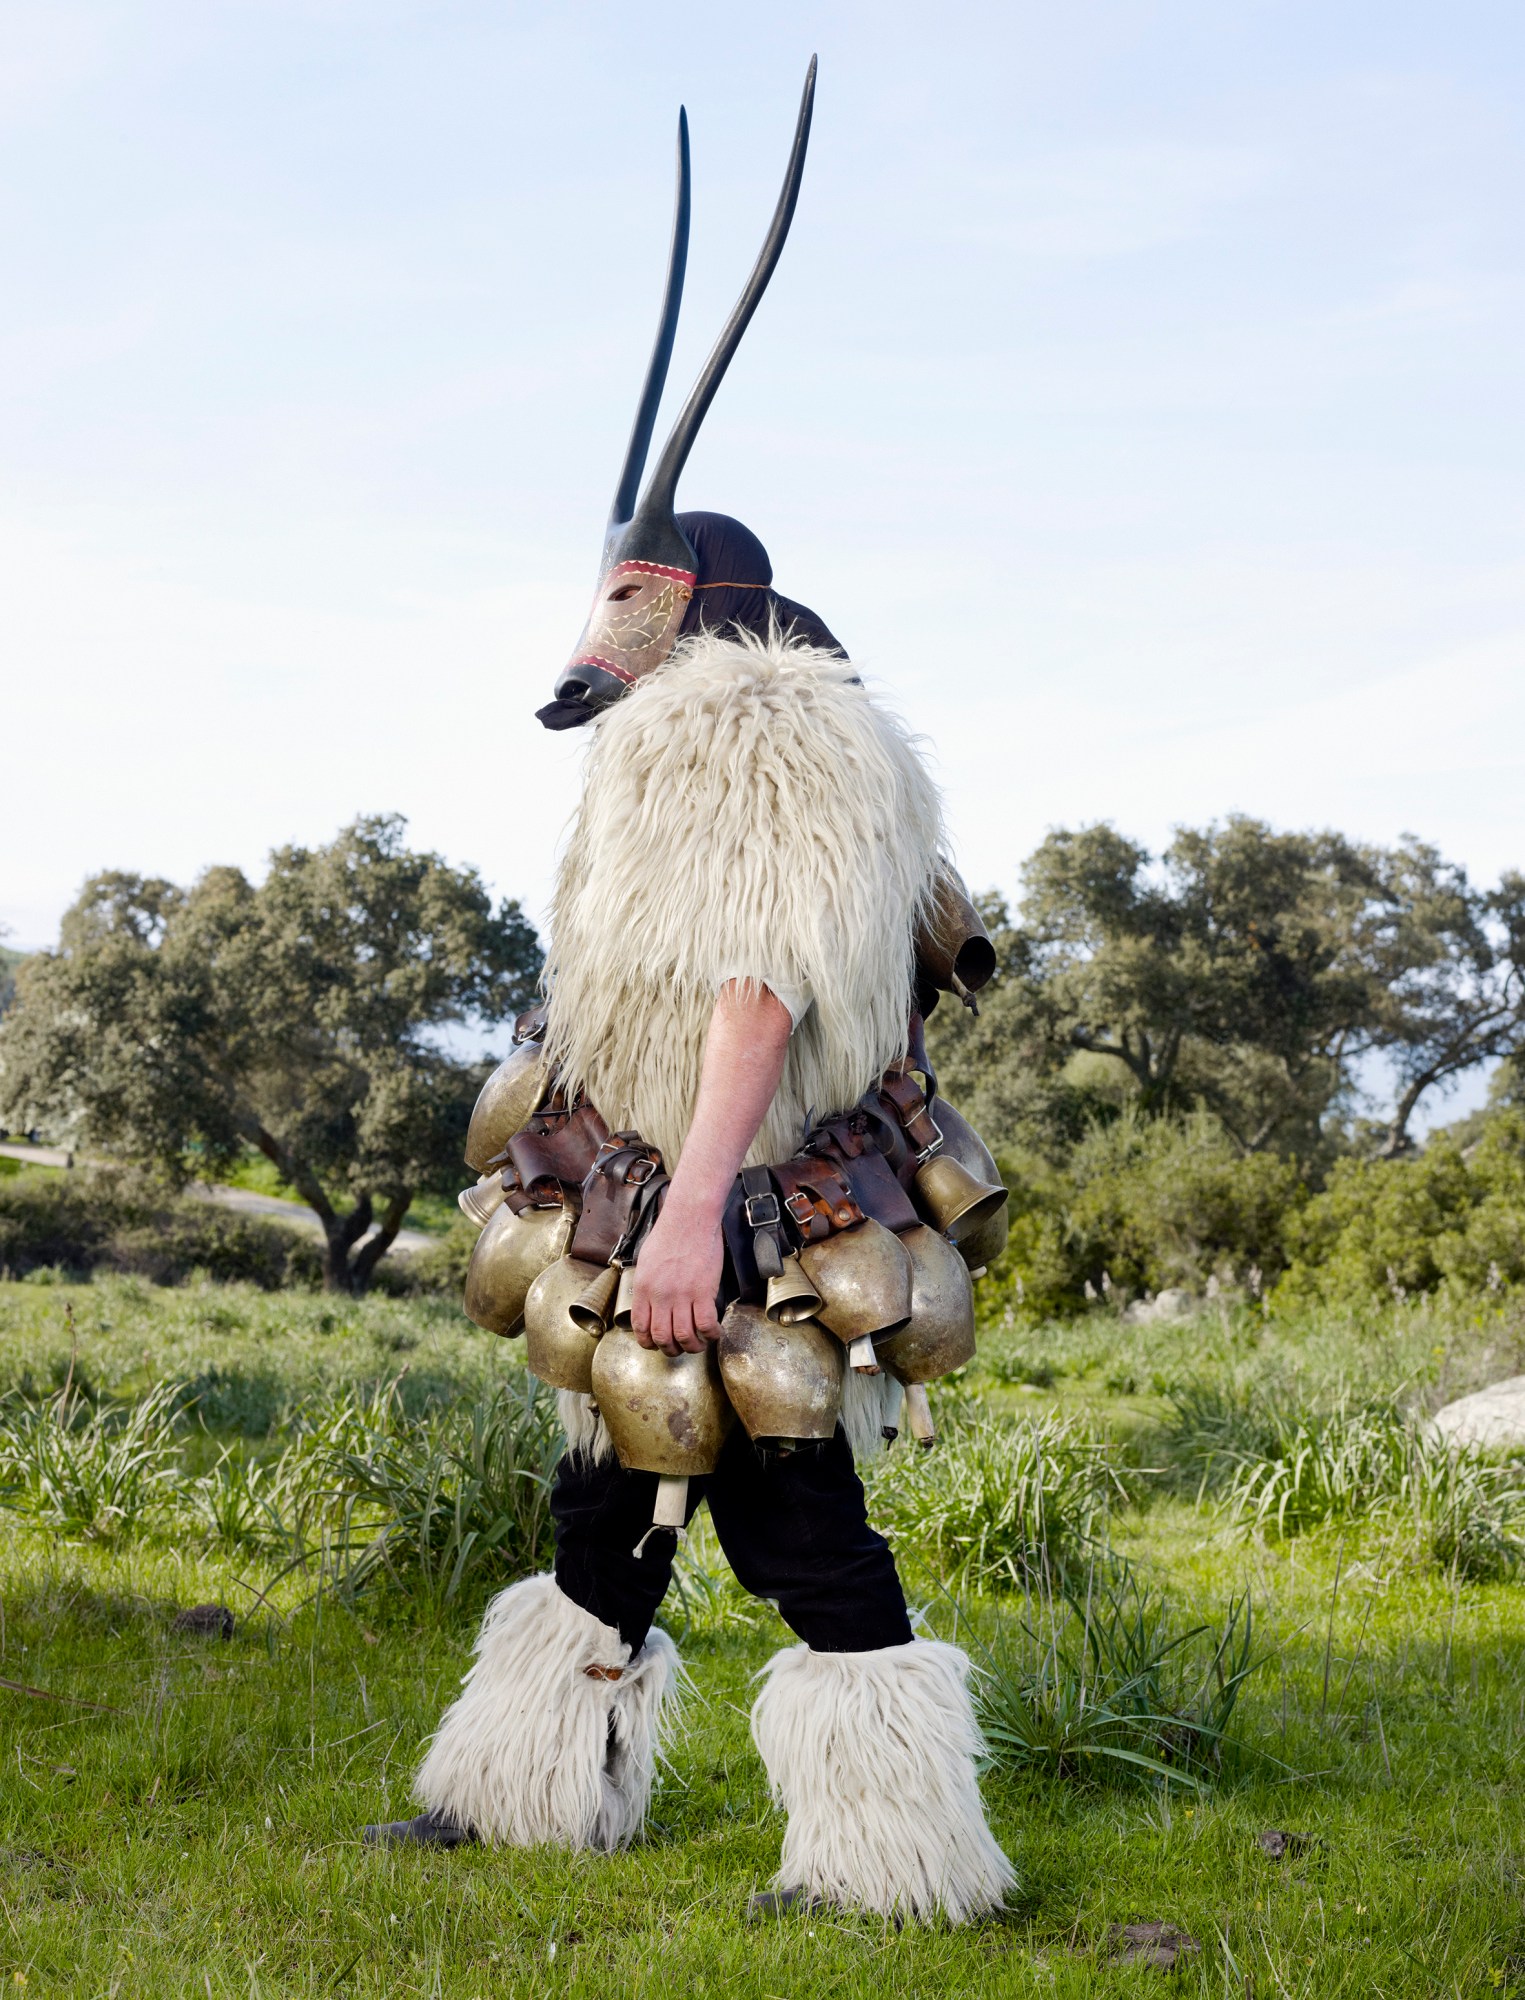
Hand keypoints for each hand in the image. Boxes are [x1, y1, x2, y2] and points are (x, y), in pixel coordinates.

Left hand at [630, 1202, 724, 1355]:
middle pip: (662, 1337)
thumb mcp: (647, 1261)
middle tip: (679, 1348)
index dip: (648, 1343)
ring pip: (684, 1336)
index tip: (656, 1345)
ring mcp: (682, 1295)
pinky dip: (711, 1334)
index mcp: (644, 1289)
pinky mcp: (703, 1291)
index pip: (641, 1327)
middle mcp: (660, 1296)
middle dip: (670, 1350)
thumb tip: (650, 1301)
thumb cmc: (669, 1234)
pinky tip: (715, 1333)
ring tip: (698, 1344)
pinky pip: (706, 1323)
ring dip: (692, 1346)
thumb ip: (647, 1285)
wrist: (689, 1218)